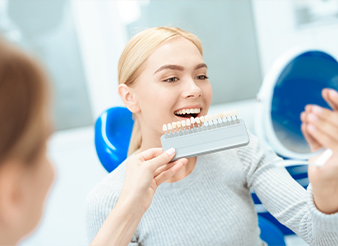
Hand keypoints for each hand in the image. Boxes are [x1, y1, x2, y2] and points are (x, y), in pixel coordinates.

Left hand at [119, 148, 187, 212]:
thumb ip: (161, 159)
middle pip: (158, 160)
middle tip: (180, 155)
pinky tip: (178, 167)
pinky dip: (171, 172)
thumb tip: (171, 151)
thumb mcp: (149, 167)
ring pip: (162, 168)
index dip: (163, 151)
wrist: (133, 204)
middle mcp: (141, 167)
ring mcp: (147, 176)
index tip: (173, 150)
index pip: (152, 152)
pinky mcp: (152, 184)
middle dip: (169, 158)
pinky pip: (163, 176)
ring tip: (183, 161)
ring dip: (172, 165)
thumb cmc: (135, 184)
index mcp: (136, 160)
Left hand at [300, 88, 337, 213]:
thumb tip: (310, 110)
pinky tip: (306, 125)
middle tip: (311, 108)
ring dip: (318, 121)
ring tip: (306, 115)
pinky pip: (326, 144)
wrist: (329, 191)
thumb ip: (322, 128)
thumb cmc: (327, 165)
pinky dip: (315, 133)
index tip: (326, 92)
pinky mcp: (337, 163)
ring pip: (335, 132)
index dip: (337, 101)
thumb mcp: (324, 144)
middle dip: (324, 114)